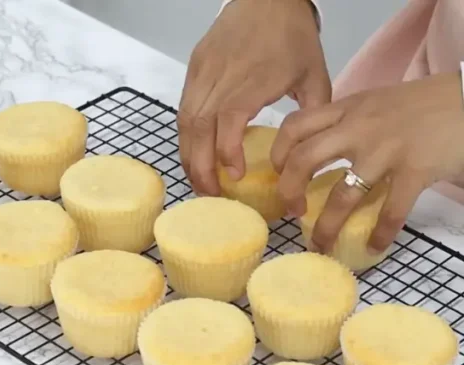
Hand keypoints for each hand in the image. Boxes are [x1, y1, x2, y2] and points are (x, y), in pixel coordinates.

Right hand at [179, 0, 328, 195]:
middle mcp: (223, 77)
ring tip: (198, 180)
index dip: (226, 151)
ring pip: (185, 120)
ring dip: (188, 154)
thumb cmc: (293, 36)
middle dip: (200, 165)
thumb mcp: (316, 75)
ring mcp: (203, 72)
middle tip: (211, 194)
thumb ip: (312, 116)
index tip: (234, 175)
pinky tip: (194, 153)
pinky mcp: (194, 69)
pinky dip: (186, 135)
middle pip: (198, 127)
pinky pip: (184, 108)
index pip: (229, 119)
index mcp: (254, 79)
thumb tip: (304, 154)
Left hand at [272, 73, 463, 253]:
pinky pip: (391, 209)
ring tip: (321, 244)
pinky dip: (380, 233)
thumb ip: (346, 121)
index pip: (295, 126)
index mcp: (347, 108)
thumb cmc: (421, 104)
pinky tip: (375, 247)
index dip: (278, 152)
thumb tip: (316, 151)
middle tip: (293, 210)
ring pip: (343, 194)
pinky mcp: (415, 169)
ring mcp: (386, 150)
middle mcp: (360, 128)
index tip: (278, 173)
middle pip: (304, 160)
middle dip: (289, 191)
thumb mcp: (374, 102)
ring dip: (327, 226)